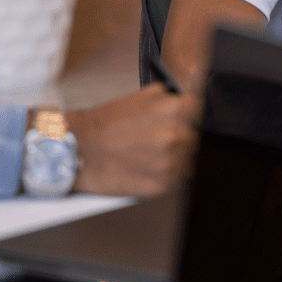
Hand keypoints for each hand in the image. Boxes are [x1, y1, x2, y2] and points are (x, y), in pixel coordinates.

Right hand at [65, 83, 199, 197]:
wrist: (81, 149)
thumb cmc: (109, 123)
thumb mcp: (145, 97)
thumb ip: (172, 99)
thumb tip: (192, 103)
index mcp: (175, 109)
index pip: (200, 110)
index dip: (190, 115)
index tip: (185, 119)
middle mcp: (176, 135)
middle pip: (196, 135)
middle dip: (182, 136)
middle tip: (160, 138)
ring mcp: (171, 161)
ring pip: (189, 157)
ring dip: (176, 156)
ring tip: (151, 153)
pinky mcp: (164, 184)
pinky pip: (178, 178)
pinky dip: (167, 173)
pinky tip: (148, 166)